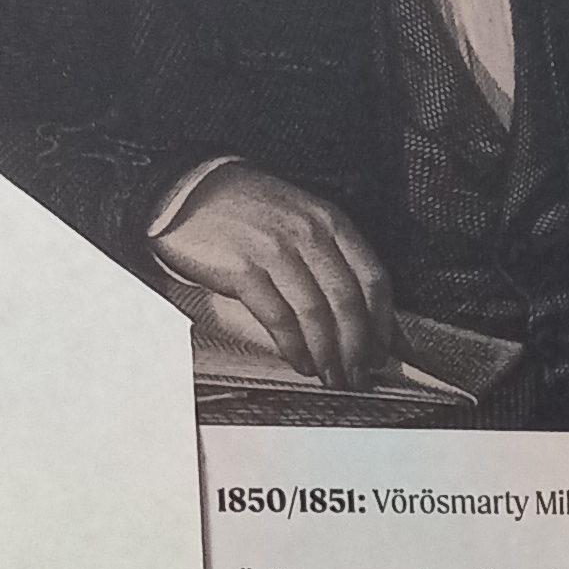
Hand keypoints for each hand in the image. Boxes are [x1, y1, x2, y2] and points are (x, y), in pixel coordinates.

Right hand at [151, 165, 394, 385]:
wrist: (186, 192)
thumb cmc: (248, 210)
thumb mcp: (302, 219)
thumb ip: (334, 258)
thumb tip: (365, 311)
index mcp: (331, 221)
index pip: (373, 279)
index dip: (383, 323)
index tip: (383, 351)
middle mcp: (308, 233)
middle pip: (348, 302)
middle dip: (357, 348)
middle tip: (359, 376)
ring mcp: (275, 249)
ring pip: (316, 314)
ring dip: (328, 354)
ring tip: (331, 376)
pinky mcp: (242, 268)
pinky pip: (278, 318)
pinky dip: (294, 347)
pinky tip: (301, 362)